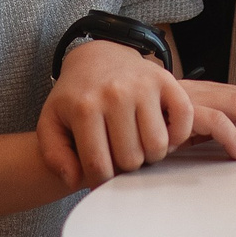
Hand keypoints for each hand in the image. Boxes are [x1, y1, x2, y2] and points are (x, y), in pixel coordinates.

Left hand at [37, 40, 194, 189]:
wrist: (97, 56)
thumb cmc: (76, 96)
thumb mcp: (52, 122)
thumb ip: (54, 155)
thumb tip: (74, 179)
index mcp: (84, 107)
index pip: (99, 166)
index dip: (101, 180)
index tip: (101, 173)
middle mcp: (115, 94)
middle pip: (130, 160)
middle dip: (125, 166)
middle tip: (120, 154)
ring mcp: (143, 85)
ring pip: (157, 146)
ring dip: (150, 154)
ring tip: (139, 144)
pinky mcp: (165, 79)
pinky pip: (183, 119)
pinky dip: (178, 135)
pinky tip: (162, 133)